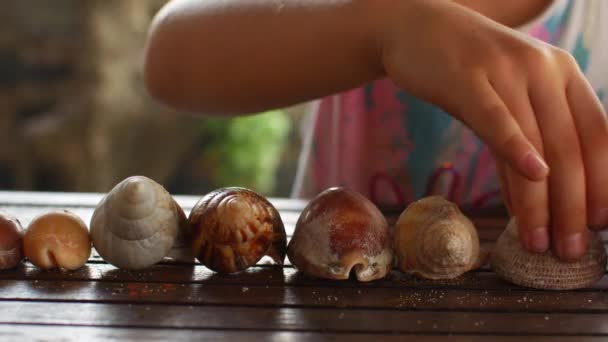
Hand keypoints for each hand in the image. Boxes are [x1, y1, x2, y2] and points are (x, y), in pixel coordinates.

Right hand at [377, 0, 607, 259]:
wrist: (415, 27)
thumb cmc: (463, 70)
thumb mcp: (504, 100)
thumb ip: (522, 144)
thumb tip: (532, 202)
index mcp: (563, 74)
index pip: (598, 136)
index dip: (604, 184)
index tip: (600, 226)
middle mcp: (545, 70)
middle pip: (570, 148)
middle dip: (574, 207)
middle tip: (570, 249)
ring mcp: (507, 72)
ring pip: (536, 145)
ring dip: (542, 201)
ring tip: (541, 241)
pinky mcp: (469, 79)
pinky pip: (498, 120)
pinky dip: (517, 149)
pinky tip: (532, 177)